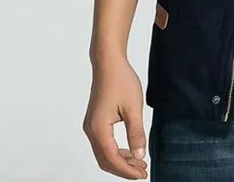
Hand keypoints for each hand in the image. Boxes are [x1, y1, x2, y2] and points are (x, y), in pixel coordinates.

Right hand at [83, 55, 147, 179]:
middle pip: (105, 160)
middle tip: (142, 171)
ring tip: (139, 163)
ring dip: (120, 161)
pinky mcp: (95, 121)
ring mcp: (91, 126)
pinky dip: (116, 151)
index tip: (142, 175)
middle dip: (124, 169)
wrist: (108, 63)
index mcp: (99, 128)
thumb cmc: (120, 80)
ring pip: (103, 153)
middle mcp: (91, 130)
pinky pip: (103, 144)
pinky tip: (130, 150)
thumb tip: (139, 155)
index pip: (112, 158)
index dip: (127, 170)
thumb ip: (136, 133)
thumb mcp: (134, 107)